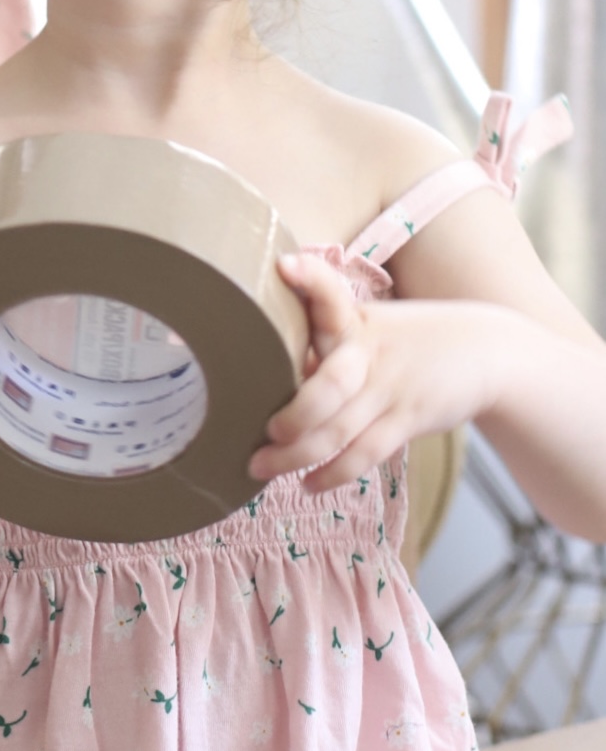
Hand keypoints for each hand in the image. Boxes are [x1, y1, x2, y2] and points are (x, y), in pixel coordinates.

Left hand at [248, 253, 503, 492]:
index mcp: (355, 320)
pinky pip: (366, 453)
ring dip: (297, 453)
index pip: (331, 295)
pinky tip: (310, 484)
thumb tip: (271, 371)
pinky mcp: (409, 418)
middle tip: (264, 431)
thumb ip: (328, 344)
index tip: (285, 266)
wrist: (489, 351)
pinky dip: (335, 472)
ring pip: (339, 429)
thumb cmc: (411, 338)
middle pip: (329, 384)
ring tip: (260, 466)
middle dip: (294, 414)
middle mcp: (369, 353)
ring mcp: (390, 388)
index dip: (311, 279)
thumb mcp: (372, 325)